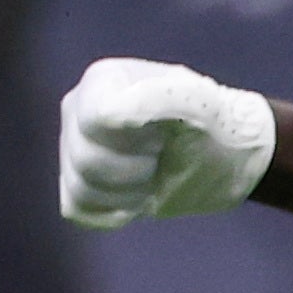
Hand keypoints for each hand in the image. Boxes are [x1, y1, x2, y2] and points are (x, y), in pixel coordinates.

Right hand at [59, 59, 275, 227]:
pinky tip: (139, 198)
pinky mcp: (76, 184)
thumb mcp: (202, 104)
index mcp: (103, 80)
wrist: (222, 155)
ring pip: (81, 187)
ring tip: (156, 175)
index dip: (138, 139)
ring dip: (130, 193)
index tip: (164, 135)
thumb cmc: (214, 124)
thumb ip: (162, 100)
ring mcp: (71, 147)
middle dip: (137, 169)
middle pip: (87, 159)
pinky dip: (113, 212)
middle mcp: (76, 109)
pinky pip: (77, 208)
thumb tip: (114, 112)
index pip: (97, 119)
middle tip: (163, 157)